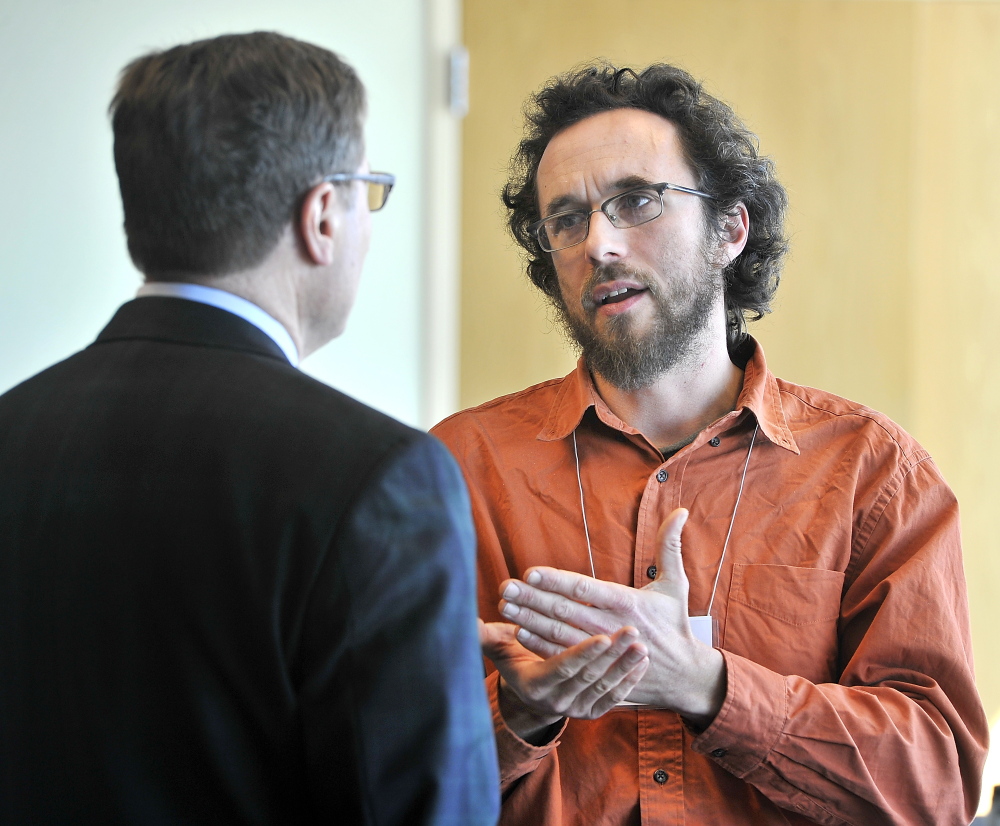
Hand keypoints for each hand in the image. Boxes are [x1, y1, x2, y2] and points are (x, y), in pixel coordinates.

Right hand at [479, 619, 648, 742]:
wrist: (530, 693)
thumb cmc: (515, 659)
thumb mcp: (499, 648)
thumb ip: (485, 636)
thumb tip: (469, 622)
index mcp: (535, 685)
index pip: (562, 668)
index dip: (582, 654)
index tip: (602, 636)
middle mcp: (556, 702)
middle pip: (588, 677)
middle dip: (612, 654)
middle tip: (632, 631)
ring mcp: (575, 710)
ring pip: (604, 687)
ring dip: (625, 667)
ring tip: (642, 644)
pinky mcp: (591, 713)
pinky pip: (614, 699)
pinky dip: (630, 681)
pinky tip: (642, 662)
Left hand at [497, 508, 725, 725]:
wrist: (683, 676)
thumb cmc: (674, 624)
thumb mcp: (676, 584)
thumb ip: (670, 546)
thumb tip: (679, 511)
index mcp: (627, 603)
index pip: (585, 589)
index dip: (556, 581)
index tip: (530, 572)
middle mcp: (611, 626)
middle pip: (565, 610)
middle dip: (533, 598)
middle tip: (506, 587)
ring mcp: (602, 650)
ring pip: (558, 633)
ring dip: (529, 620)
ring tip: (505, 607)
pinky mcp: (596, 668)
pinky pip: (562, 655)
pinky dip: (539, 645)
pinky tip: (518, 633)